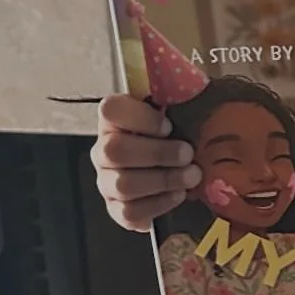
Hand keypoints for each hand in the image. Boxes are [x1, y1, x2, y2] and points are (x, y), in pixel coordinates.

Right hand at [91, 94, 202, 230]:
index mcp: (114, 118)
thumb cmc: (176, 130)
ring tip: (191, 176)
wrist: (175, 165)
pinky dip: (158, 204)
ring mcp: (106, 181)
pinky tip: (178, 194)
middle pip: (115, 152)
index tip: (169, 124)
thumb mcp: (180, 105)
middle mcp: (102, 149)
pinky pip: (129, 213)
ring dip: (164, 180)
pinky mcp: (116, 209)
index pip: (110, 109)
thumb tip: (192, 81)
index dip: (140, 117)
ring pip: (123, 185)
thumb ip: (182, 92)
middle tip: (188, 154)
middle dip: (157, 153)